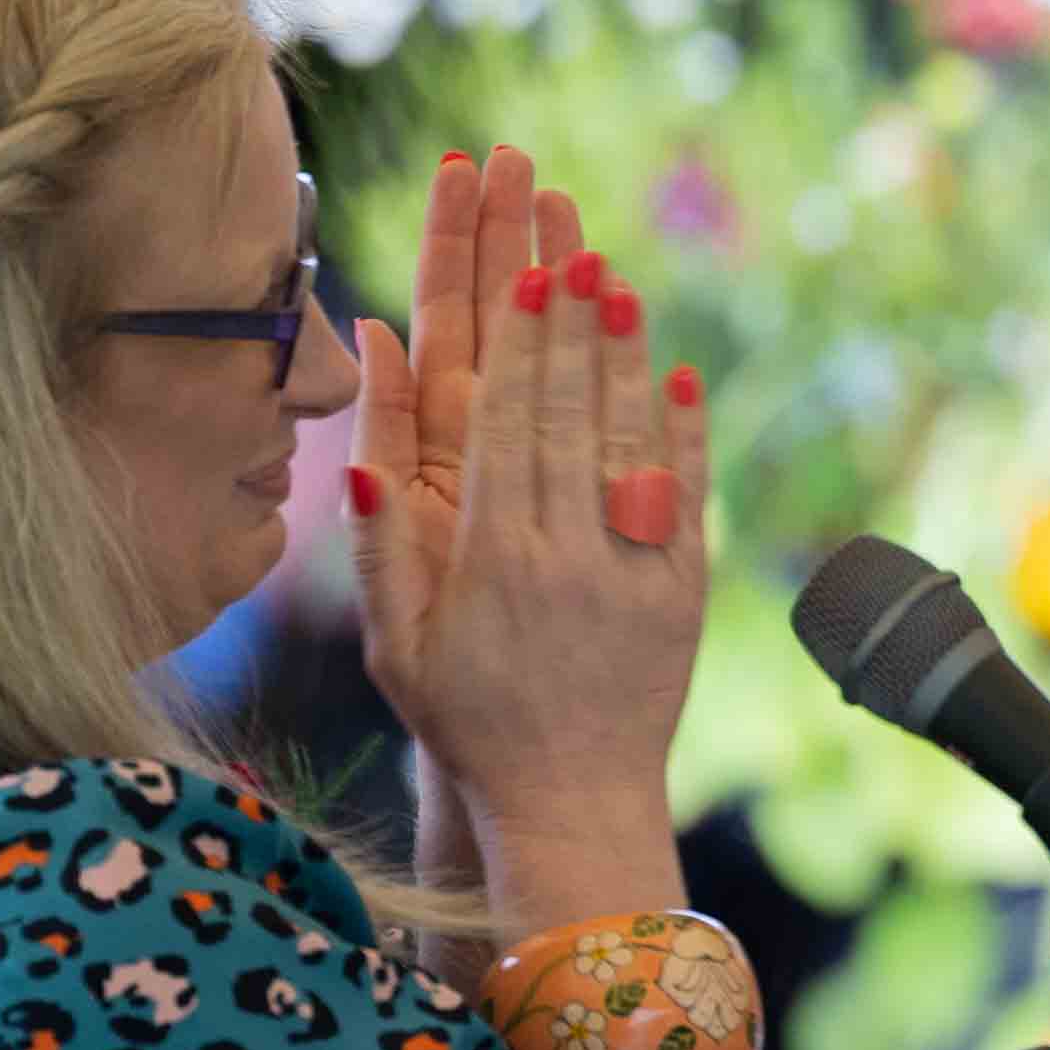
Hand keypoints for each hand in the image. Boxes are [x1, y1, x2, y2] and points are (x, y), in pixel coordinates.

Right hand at [345, 170, 709, 850]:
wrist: (570, 804)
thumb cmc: (467, 721)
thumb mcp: (400, 646)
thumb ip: (384, 549)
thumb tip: (363, 458)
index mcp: (494, 562)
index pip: (505, 427)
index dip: (518, 345)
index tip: (525, 273)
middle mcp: (569, 558)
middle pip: (568, 417)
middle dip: (570, 325)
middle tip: (572, 244)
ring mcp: (636, 574)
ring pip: (629, 445)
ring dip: (625, 360)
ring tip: (621, 282)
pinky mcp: (685, 596)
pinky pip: (686, 499)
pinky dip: (684, 436)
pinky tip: (679, 374)